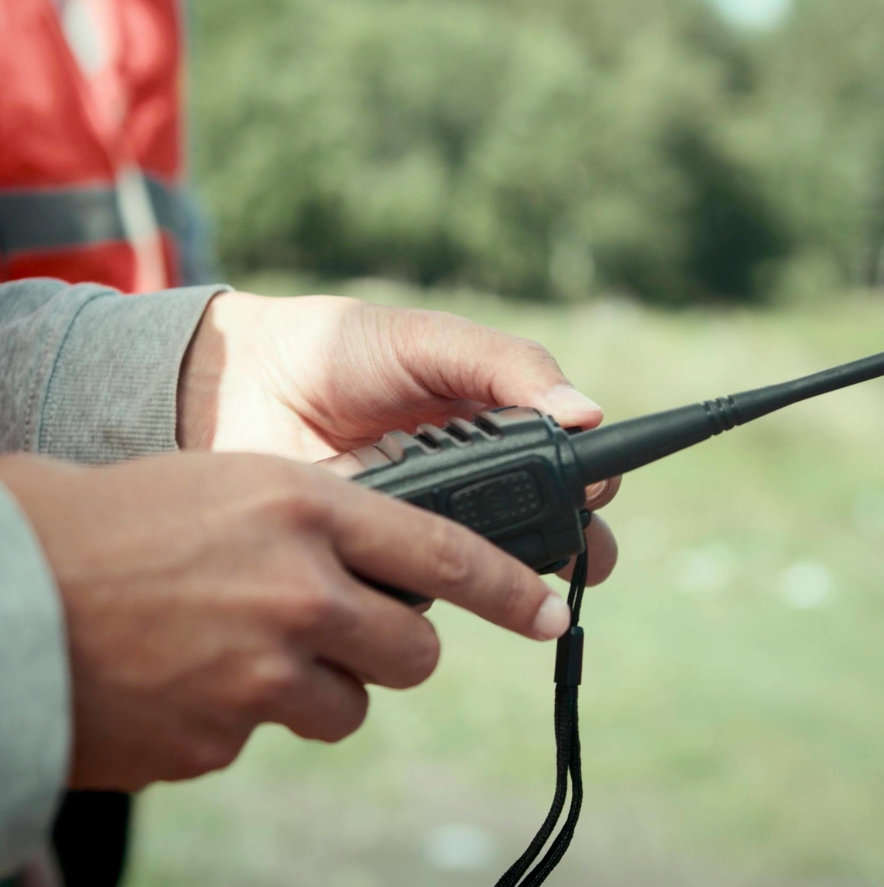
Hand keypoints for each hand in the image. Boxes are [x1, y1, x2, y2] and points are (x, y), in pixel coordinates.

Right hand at [0, 452, 572, 790]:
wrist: (16, 588)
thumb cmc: (128, 521)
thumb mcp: (243, 488)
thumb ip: (327, 525)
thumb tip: (389, 572)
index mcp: (309, 508)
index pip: (446, 550)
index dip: (511, 587)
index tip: (554, 611)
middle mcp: (300, 590)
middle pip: (415, 649)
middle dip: (395, 645)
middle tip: (351, 629)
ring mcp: (263, 673)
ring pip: (351, 703)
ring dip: (319, 684)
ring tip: (247, 646)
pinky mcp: (222, 738)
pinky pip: (271, 733)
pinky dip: (247, 712)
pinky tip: (193, 674)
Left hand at [178, 293, 619, 584]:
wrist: (237, 382)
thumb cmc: (340, 348)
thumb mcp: (428, 340)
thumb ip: (506, 366)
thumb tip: (588, 413)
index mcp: (496, 427)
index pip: (569, 467)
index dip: (591, 485)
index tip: (592, 492)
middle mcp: (473, 485)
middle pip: (550, 533)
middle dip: (574, 551)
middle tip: (574, 559)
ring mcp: (426, 529)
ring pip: (490, 574)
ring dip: (508, 580)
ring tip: (501, 570)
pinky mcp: (377, 563)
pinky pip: (421, 596)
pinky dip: (431, 594)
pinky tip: (422, 580)